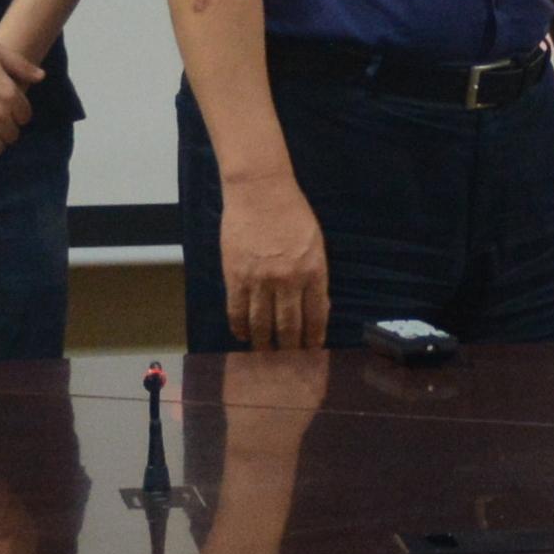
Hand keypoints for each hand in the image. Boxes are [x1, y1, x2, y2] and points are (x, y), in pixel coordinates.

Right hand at [220, 179, 334, 351]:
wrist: (260, 191)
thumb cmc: (292, 212)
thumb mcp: (315, 243)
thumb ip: (315, 275)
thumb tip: (316, 306)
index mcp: (313, 271)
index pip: (317, 315)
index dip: (314, 337)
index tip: (311, 351)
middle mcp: (288, 280)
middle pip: (289, 326)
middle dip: (290, 347)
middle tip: (288, 361)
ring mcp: (260, 280)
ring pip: (262, 323)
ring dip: (263, 343)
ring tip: (264, 354)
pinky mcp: (236, 276)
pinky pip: (237, 310)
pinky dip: (239, 327)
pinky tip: (241, 335)